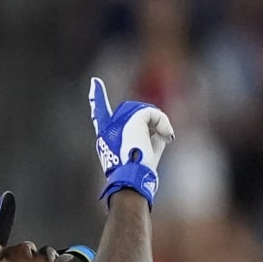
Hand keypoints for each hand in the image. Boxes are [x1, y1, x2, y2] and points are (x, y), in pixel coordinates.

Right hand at [89, 76, 172, 206]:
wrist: (132, 178)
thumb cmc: (138, 173)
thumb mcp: (144, 155)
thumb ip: (150, 138)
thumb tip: (161, 133)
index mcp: (107, 136)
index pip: (100, 113)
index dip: (97, 98)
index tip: (95, 83)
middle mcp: (109, 127)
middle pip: (132, 110)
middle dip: (151, 119)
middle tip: (165, 135)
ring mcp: (120, 121)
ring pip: (144, 111)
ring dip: (159, 123)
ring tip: (166, 137)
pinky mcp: (133, 120)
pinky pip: (152, 113)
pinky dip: (163, 123)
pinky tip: (167, 137)